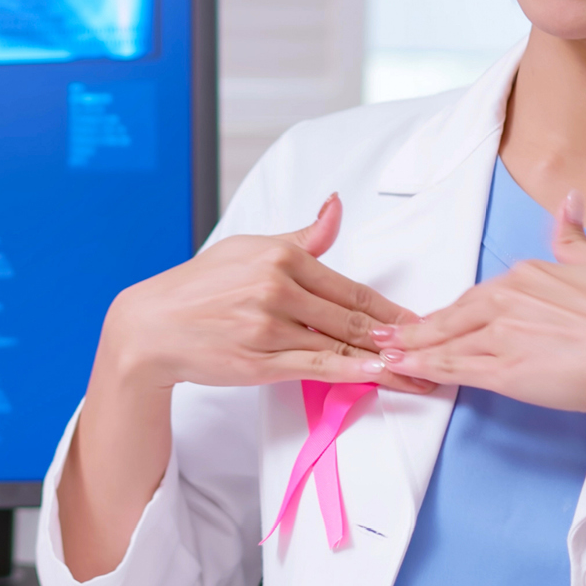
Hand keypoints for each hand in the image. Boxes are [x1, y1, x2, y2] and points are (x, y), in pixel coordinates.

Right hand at [95, 193, 424, 396]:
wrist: (152, 327)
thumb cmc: (200, 287)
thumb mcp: (248, 247)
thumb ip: (302, 237)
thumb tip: (336, 207)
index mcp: (280, 256)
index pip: (350, 287)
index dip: (389, 309)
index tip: (418, 321)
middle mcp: (277, 288)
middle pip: (353, 318)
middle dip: (398, 337)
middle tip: (434, 349)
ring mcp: (268, 326)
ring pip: (340, 345)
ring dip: (385, 361)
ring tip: (418, 372)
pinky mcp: (259, 361)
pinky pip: (317, 368)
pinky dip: (353, 373)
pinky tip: (379, 378)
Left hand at [372, 190, 585, 419]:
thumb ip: (574, 237)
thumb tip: (568, 201)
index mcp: (529, 274)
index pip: (481, 295)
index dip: (457, 311)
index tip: (439, 317)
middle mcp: (508, 299)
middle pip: (454, 315)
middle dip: (419, 326)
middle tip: (387, 334)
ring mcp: (501, 334)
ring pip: (447, 340)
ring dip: (413, 347)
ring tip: (383, 354)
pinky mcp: (502, 369)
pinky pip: (454, 367)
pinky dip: (426, 367)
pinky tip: (406, 370)